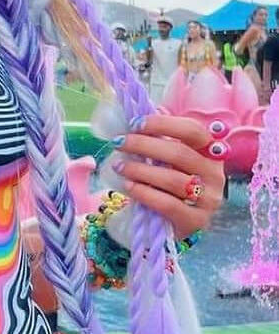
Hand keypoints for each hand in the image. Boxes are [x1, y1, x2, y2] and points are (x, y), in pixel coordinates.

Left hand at [111, 115, 225, 237]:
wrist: (169, 222)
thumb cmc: (166, 183)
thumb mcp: (165, 159)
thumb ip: (159, 138)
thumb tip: (142, 111)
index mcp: (210, 152)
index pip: (193, 131)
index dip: (163, 124)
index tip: (135, 123)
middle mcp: (215, 174)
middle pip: (180, 154)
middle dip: (144, 145)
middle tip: (118, 143)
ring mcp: (209, 199)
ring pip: (174, 180)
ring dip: (141, 170)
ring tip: (119, 166)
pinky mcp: (196, 221)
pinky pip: (169, 204)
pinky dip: (145, 193)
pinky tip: (128, 186)